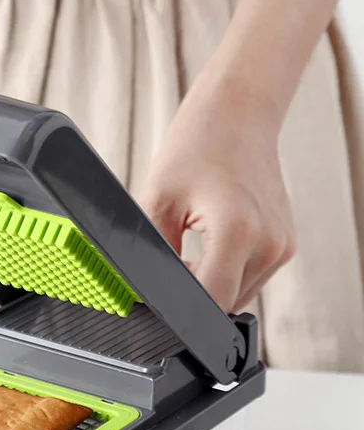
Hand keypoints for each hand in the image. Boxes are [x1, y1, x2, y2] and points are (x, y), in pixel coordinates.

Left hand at [139, 78, 295, 313]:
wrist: (237, 115)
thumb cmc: (195, 149)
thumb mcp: (155, 202)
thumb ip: (151, 255)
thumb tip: (145, 293)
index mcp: (238, 232)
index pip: (211, 304)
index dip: (181, 313)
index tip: (161, 302)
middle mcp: (269, 244)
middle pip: (223, 305)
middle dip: (192, 297)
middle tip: (173, 260)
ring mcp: (282, 247)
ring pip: (237, 296)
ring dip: (210, 285)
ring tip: (192, 247)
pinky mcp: (285, 246)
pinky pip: (248, 279)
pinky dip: (226, 273)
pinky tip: (211, 244)